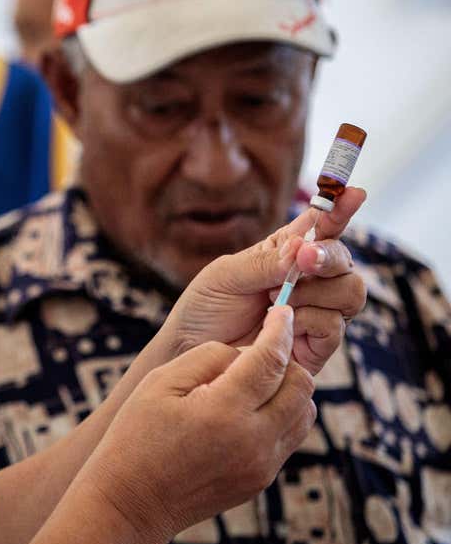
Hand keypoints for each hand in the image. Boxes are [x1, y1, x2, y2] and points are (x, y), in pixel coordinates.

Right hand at [69, 307, 315, 543]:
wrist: (133, 500)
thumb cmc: (137, 434)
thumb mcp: (160, 383)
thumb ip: (207, 358)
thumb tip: (245, 351)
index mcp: (223, 410)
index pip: (270, 360)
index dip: (279, 330)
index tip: (281, 310)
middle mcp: (252, 440)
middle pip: (301, 385)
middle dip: (287, 359)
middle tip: (262, 348)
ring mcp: (261, 464)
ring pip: (305, 412)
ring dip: (289, 388)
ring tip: (256, 379)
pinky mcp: (262, 479)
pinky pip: (291, 437)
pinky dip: (282, 414)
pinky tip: (251, 407)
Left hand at [160, 188, 366, 374]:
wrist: (190, 350)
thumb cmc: (205, 307)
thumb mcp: (226, 274)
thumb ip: (265, 262)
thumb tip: (303, 248)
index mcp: (287, 254)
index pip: (323, 228)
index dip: (340, 210)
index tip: (354, 193)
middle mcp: (309, 282)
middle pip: (346, 261)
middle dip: (330, 256)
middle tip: (304, 260)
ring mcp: (316, 313)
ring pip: (350, 292)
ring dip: (315, 292)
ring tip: (274, 300)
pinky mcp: (315, 346)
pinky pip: (334, 326)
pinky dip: (308, 320)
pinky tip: (280, 323)